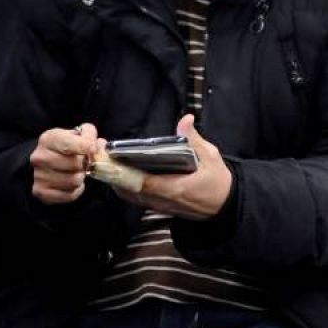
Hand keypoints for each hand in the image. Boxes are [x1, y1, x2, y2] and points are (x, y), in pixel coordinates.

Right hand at [31, 123, 102, 204]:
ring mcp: (38, 175)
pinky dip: (76, 190)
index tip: (93, 149)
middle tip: (83, 162)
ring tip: (77, 172)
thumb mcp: (79, 134)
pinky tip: (72, 183)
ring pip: (74, 181)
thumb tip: (98, 145)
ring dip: (81, 177)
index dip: (87, 146)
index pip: (70, 144)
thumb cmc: (68, 146)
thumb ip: (90, 135)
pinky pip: (70, 195)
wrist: (50, 161)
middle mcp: (40, 157)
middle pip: (76, 164)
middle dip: (85, 164)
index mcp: (49, 139)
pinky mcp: (41, 192)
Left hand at [113, 114, 233, 220]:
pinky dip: (126, 187)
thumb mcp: (211, 157)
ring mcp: (159, 206)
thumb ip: (195, 140)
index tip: (113, 158)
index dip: (126, 172)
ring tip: (108, 162)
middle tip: (103, 156)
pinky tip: (122, 173)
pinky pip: (136, 198)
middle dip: (114, 174)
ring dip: (117, 181)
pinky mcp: (158, 207)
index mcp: (176, 188)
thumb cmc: (218, 181)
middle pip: (130, 190)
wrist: (224, 206)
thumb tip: (185, 119)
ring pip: (130, 196)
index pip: (144, 183)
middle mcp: (163, 200)